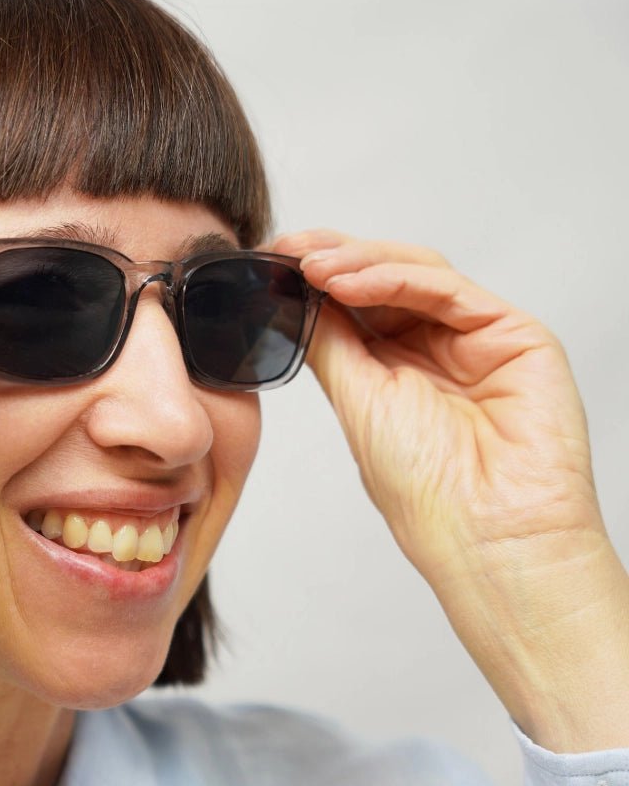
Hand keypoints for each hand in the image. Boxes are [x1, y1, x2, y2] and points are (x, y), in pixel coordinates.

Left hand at [274, 229, 628, 748]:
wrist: (486, 536)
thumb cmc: (426, 491)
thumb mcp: (357, 402)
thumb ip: (332, 344)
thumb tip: (294, 298)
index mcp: (397, 368)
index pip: (354, 305)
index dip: (313, 279)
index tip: (269, 261)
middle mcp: (438, 348)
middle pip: (383, 279)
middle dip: (330, 258)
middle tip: (285, 248)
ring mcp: (477, 339)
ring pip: (415, 274)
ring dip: (357, 263)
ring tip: (309, 265)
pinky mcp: (515, 336)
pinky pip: (450, 291)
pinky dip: (396, 277)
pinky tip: (350, 280)